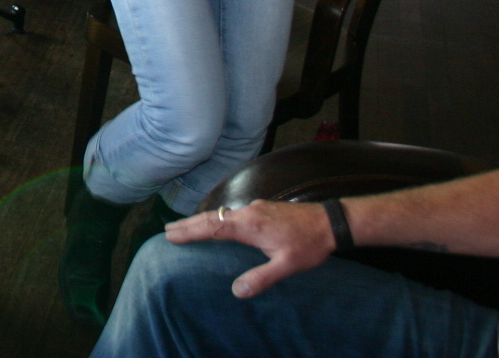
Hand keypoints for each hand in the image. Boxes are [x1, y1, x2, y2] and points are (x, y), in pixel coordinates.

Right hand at [164, 200, 334, 298]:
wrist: (330, 221)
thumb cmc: (309, 244)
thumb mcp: (286, 265)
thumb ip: (261, 278)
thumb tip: (236, 291)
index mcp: (250, 225)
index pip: (212, 227)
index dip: (190, 231)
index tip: (170, 234)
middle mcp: (248, 212)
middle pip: (212, 216)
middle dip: (188, 223)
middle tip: (168, 229)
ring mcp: (255, 207)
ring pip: (222, 213)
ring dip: (202, 220)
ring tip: (186, 227)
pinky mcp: (263, 207)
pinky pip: (232, 212)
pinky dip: (217, 218)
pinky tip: (218, 224)